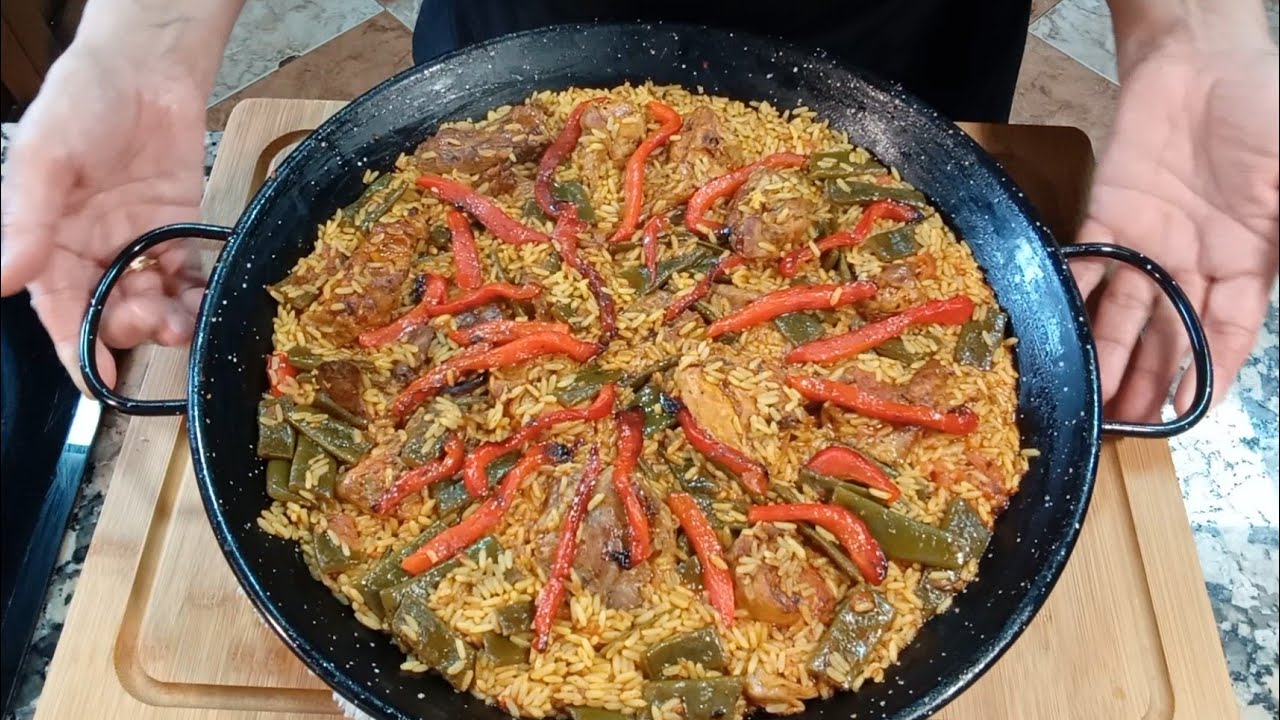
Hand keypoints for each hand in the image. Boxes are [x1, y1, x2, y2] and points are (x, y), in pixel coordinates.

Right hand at [1, 42, 207, 390]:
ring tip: (184, 323)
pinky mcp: (180, 229)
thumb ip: (27, 221)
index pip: (59, 309)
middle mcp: (92, 250)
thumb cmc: (80, 103)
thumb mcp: (45, 159)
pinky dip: (198, 295)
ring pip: (152, 301)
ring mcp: (138, 242)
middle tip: (153, 325)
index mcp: (49, 241)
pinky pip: (188, 275)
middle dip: (130, 329)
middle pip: (109, 311)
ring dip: (167, 320)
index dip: (76, 348)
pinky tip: (208, 303)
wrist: (145, 68)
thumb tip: (5, 280)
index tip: (98, 383)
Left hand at [1073, 37, 1278, 421]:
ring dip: (1109, 357)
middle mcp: (1194, 263)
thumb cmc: (1268, 111)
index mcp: (1248, 262)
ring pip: (1125, 313)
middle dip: (1151, 382)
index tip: (1189, 416)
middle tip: (1127, 428)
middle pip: (1170, 335)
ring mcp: (1148, 241)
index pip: (1228, 335)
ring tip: (1094, 403)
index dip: (1211, 375)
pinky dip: (1073, 297)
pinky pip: (1087, 264)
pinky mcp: (1107, 216)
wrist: (1205, 58)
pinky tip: (1059, 335)